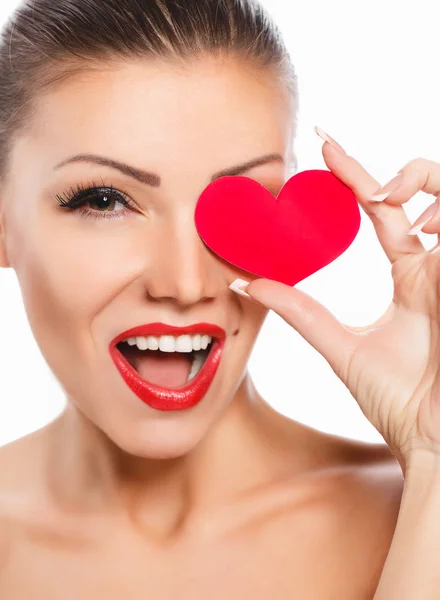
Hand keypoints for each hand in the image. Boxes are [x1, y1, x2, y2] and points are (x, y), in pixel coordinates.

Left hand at [237, 132, 439, 469]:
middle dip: (384, 166)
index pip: (383, 211)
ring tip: (377, 198)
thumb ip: (300, 313)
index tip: (322, 146)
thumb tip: (246, 284)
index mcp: (409, 276)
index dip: (355, 176)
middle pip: (418, 188)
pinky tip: (420, 227)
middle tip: (332, 154)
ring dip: (419, 179)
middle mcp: (436, 265)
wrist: (432, 441)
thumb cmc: (398, 401)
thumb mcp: (340, 347)